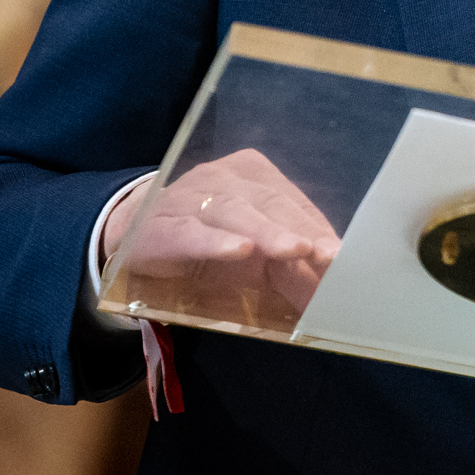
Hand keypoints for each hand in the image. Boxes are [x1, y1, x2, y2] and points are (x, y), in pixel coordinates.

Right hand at [101, 148, 339, 316]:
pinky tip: (238, 251)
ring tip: (295, 250)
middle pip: (271, 204)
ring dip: (268, 232)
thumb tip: (337, 296)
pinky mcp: (161, 224)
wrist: (133, 236)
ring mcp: (192, 197)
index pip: (295, 205)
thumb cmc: (209, 243)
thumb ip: (294, 273)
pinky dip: (216, 242)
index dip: (319, 231)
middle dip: (301, 231)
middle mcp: (226, 179)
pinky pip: (192, 231)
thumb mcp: (254, 260)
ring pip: (236, 212)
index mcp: (257, 177)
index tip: (342, 256)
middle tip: (329, 255)